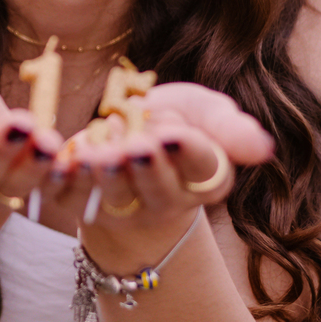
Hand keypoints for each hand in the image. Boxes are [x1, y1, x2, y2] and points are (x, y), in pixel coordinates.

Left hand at [51, 82, 273, 270]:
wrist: (128, 137)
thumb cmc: (173, 120)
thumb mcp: (203, 112)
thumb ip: (228, 126)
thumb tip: (263, 147)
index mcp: (205, 179)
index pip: (201, 167)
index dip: (186, 151)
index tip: (172, 135)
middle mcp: (165, 203)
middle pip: (158, 190)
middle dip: (146, 169)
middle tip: (136, 147)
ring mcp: (121, 209)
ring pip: (113, 196)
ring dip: (104, 175)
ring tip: (99, 152)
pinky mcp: (81, 204)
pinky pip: (69, 197)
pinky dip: (60, 181)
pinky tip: (57, 161)